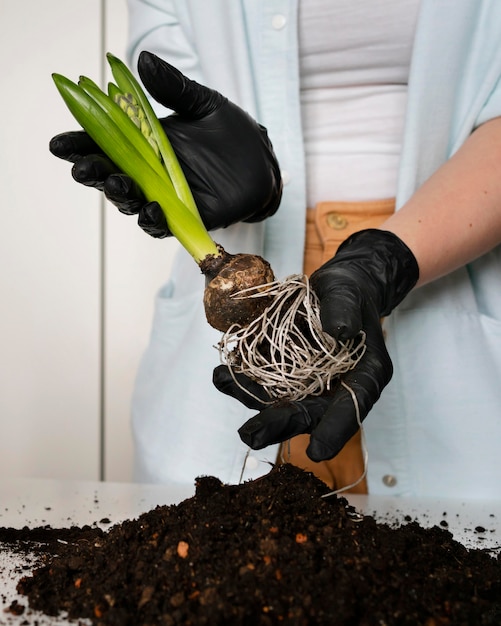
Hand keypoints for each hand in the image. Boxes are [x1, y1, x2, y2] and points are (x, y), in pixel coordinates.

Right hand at [49, 51, 281, 236]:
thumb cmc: (229, 131)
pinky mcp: (183, 216)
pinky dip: (153, 219)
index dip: (79, 146)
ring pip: (130, 202)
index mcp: (142, 143)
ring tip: (116, 184)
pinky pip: (161, 224)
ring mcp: (163, 196)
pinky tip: (152, 208)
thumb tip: (143, 60)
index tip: (60, 144)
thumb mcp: (202, 103)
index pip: (103, 145)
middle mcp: (147, 172)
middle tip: (82, 168)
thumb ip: (174, 88)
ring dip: (119, 195)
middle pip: (108, 176)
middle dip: (92, 173)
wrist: (261, 160)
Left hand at [213, 229, 418, 461]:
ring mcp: (306, 383)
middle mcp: (334, 388)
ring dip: (251, 398)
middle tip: (252, 436)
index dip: (335, 429)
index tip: (317, 451)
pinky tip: (223, 374)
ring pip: (280, 402)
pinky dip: (242, 380)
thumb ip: (344, 310)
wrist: (333, 290)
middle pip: (309, 413)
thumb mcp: (349, 293)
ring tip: (226, 384)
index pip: (352, 406)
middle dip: (279, 424)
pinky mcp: (284, 373)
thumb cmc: (351, 293)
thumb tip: (337, 331)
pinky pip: (263, 383)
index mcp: (364, 376)